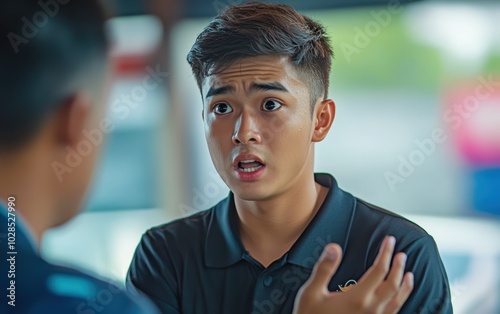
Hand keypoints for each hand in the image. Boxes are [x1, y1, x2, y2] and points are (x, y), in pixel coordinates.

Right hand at [293, 236, 413, 313]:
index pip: (379, 270)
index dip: (386, 253)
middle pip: (393, 284)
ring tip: (409, 274)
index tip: (389, 240)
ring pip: (397, 301)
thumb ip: (324, 269)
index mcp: (357, 297)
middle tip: (400, 253)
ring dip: (405, 285)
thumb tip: (334, 247)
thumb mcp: (312, 292)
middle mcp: (370, 309)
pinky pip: (393, 312)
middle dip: (398, 267)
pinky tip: (399, 297)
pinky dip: (400, 301)